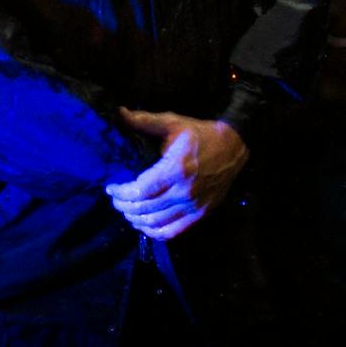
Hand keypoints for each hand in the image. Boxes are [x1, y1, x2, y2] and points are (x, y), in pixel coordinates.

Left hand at [104, 109, 246, 241]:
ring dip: (136, 219)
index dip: (121, 193)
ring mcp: (194, 206)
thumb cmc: (200, 134)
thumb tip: (119, 114)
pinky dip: (154, 232)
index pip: (140, 191)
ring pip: (156, 223)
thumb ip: (144, 121)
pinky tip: (145, 224)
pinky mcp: (200, 214)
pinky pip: (173, 232)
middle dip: (124, 206)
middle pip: (145, 209)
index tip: (111, 187)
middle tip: (115, 198)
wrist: (234, 147)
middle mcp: (185, 191)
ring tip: (127, 210)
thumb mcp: (172, 122)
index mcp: (176, 168)